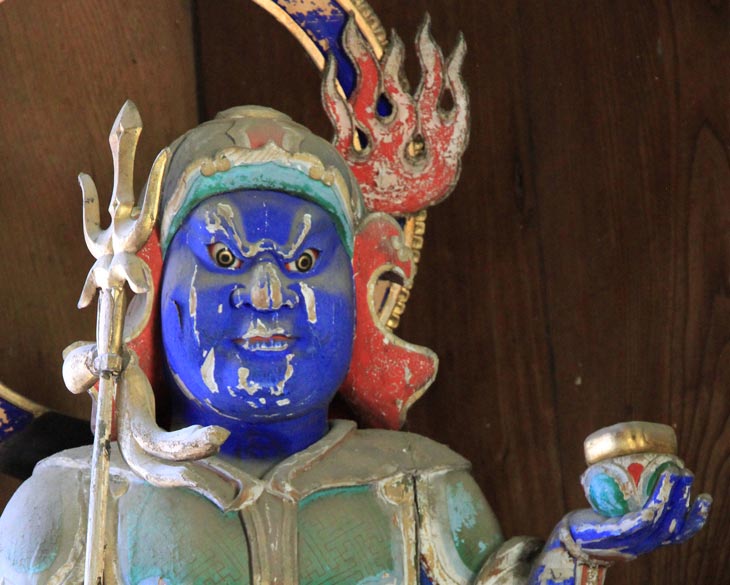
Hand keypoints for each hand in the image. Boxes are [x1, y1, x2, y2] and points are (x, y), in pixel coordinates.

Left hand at [566, 468, 710, 560]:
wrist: (573, 538)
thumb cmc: (596, 522)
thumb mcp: (618, 510)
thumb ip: (628, 495)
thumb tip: (632, 461)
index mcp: (650, 536)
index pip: (681, 530)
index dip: (696, 516)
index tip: (704, 496)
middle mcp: (646, 541)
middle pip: (674, 522)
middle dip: (684, 497)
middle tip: (687, 473)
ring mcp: (632, 541)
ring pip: (659, 521)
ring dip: (669, 498)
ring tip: (672, 475)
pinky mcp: (616, 536)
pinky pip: (636, 525)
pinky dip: (648, 515)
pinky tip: (652, 504)